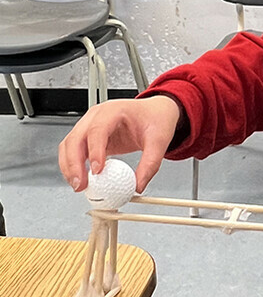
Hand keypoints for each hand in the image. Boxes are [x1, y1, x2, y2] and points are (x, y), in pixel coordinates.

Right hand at [58, 96, 181, 193]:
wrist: (155, 112)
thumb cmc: (155, 119)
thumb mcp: (159, 140)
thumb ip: (150, 164)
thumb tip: (138, 186)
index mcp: (115, 110)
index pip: (97, 129)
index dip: (94, 151)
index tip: (97, 171)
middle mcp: (97, 115)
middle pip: (76, 138)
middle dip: (74, 163)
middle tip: (82, 184)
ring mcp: (89, 124)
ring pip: (69, 144)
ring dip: (69, 166)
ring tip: (79, 185)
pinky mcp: (88, 136)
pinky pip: (73, 150)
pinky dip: (72, 165)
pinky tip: (80, 178)